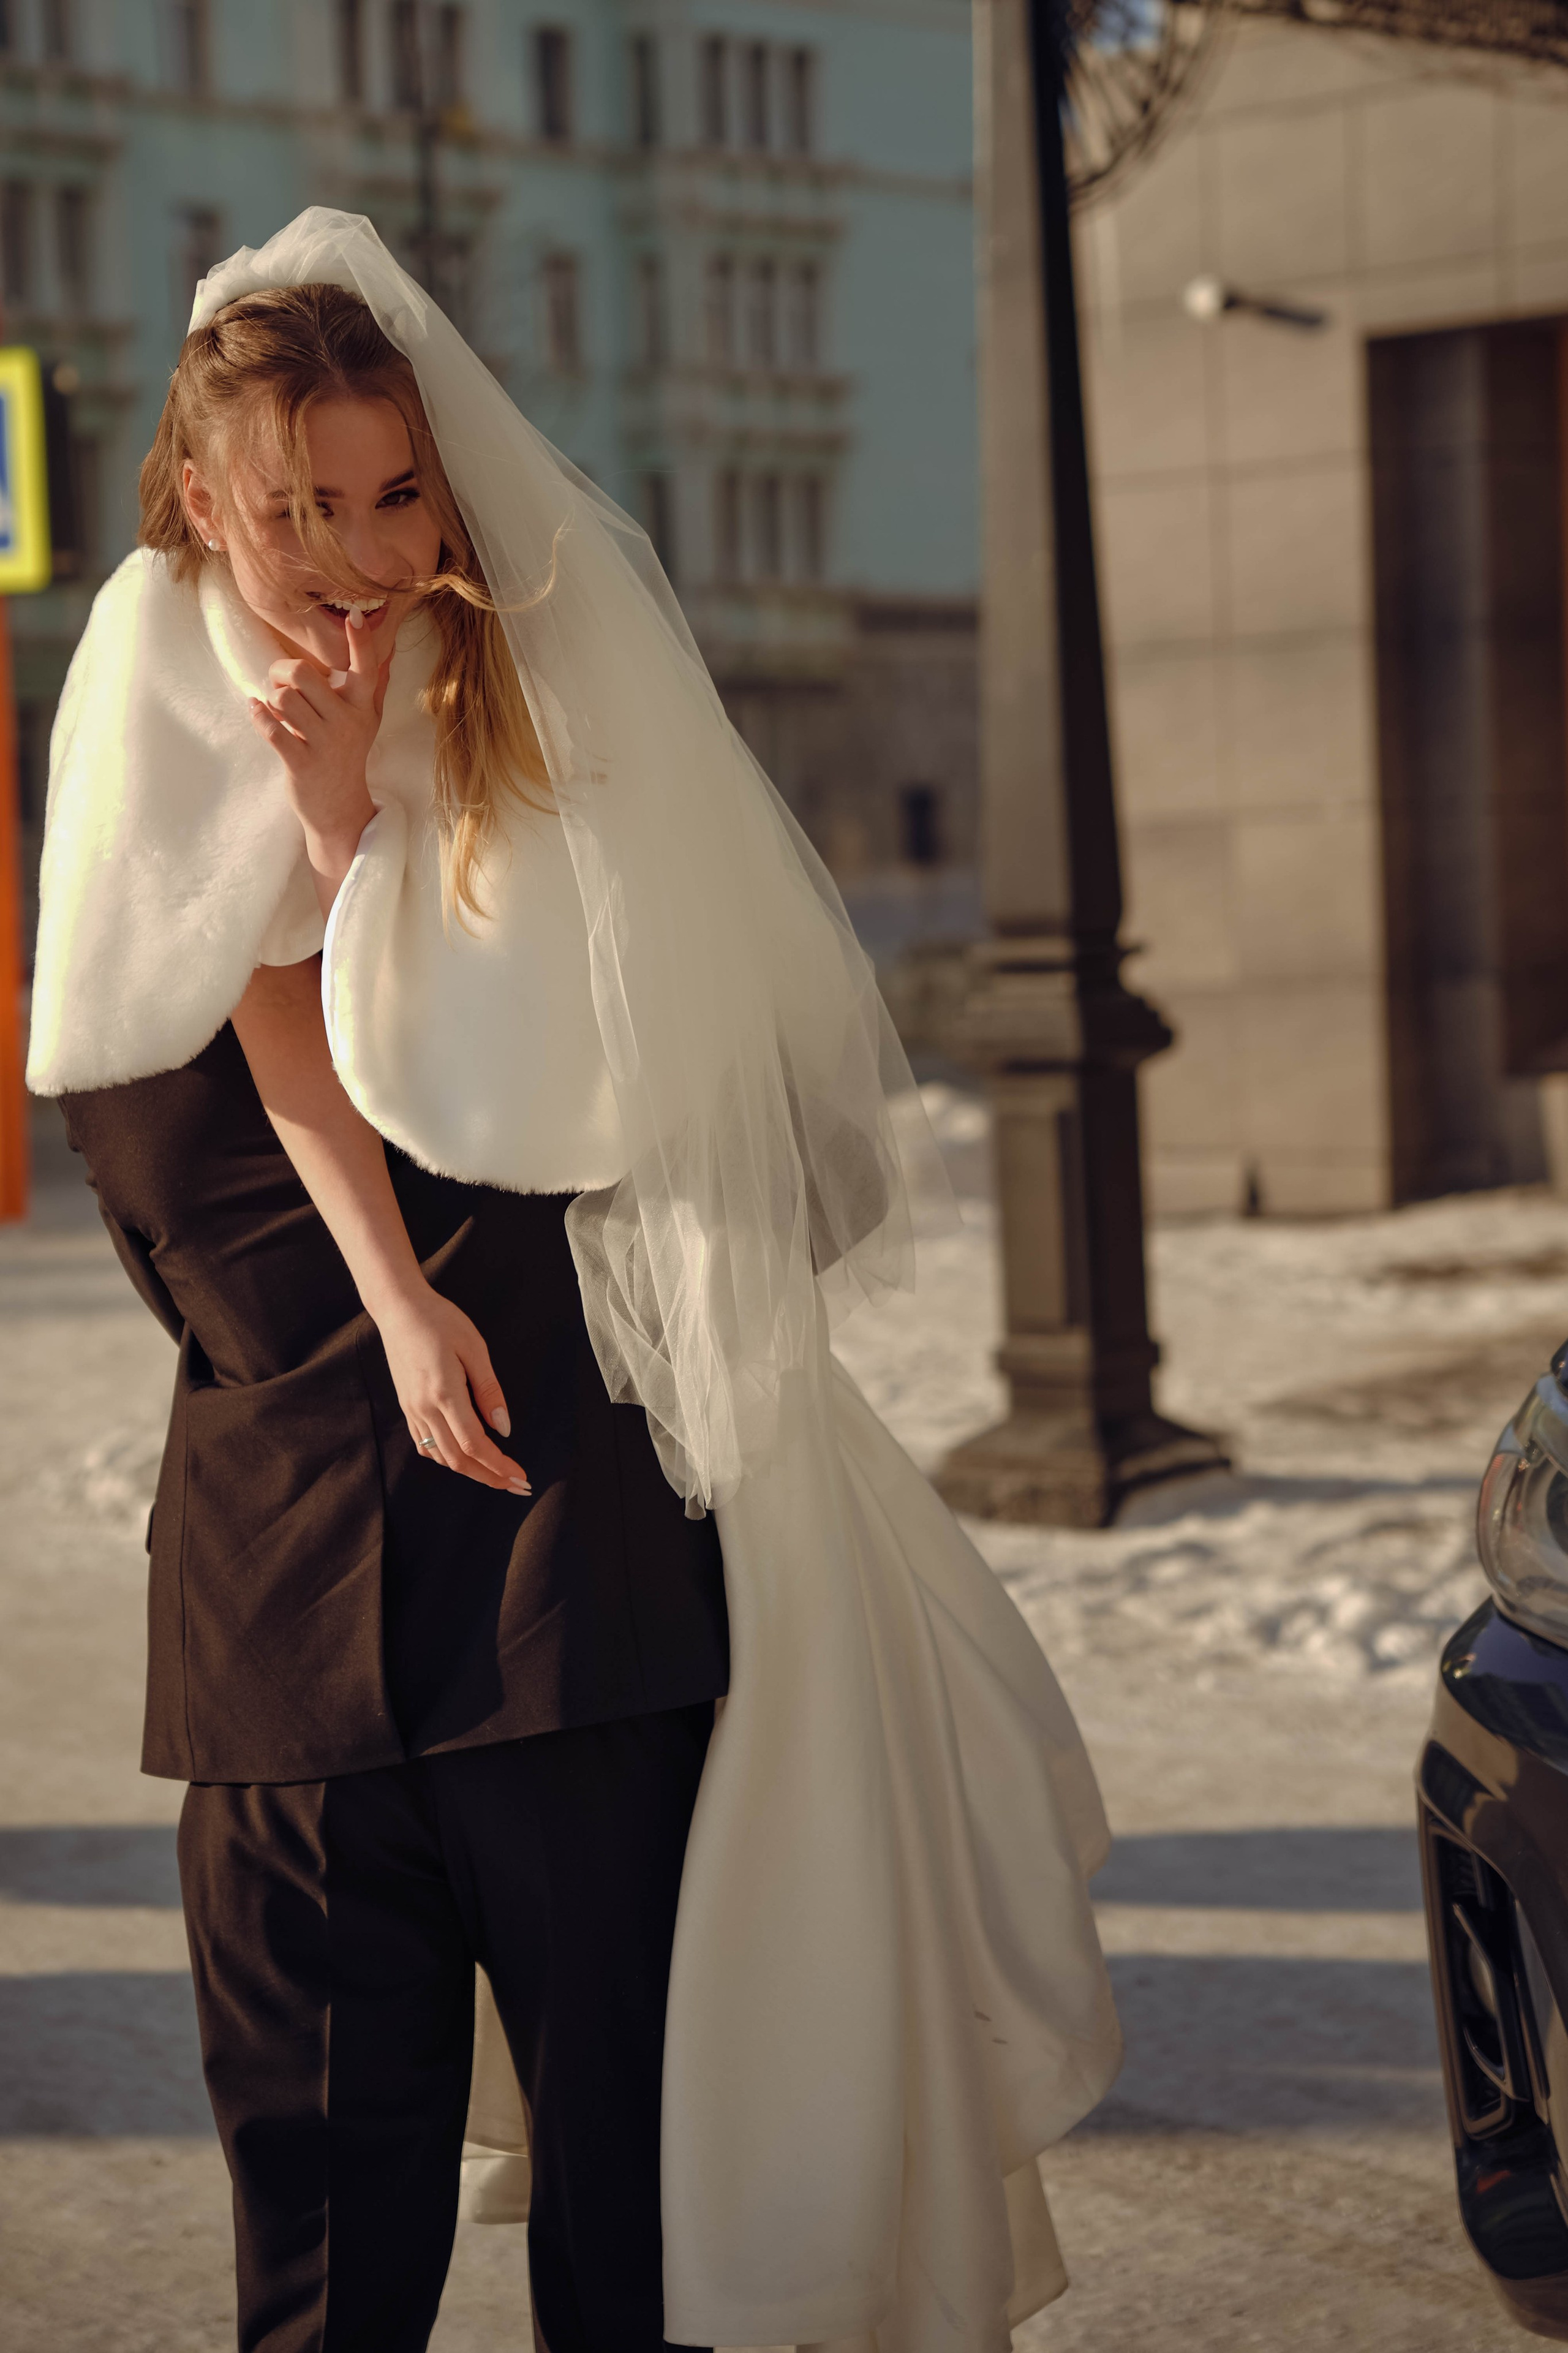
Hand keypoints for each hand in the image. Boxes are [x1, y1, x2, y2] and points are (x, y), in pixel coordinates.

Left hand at [248, 606, 389, 901]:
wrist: (340, 808)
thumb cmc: (349, 754)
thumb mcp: (368, 720)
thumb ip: (375, 685)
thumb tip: (389, 649)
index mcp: (363, 707)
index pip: (365, 668)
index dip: (361, 641)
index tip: (354, 616)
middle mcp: (348, 723)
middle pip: (302, 674)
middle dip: (281, 673)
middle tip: (281, 684)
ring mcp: (325, 744)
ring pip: (283, 699)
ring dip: (270, 698)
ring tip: (275, 707)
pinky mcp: (302, 764)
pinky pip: (270, 728)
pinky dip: (257, 715)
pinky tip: (257, 712)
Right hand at [374, 1279, 530, 1496]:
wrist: (398, 1308)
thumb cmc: (440, 1320)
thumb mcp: (474, 1348)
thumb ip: (489, 1390)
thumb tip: (504, 1428)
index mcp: (444, 1393)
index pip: (474, 1444)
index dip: (499, 1466)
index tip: (520, 1477)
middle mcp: (424, 1408)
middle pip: (458, 1459)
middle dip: (489, 1477)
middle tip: (516, 1486)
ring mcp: (412, 1409)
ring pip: (441, 1456)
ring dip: (470, 1471)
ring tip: (496, 1476)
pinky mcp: (406, 1406)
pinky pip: (426, 1444)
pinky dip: (448, 1458)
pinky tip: (464, 1456)